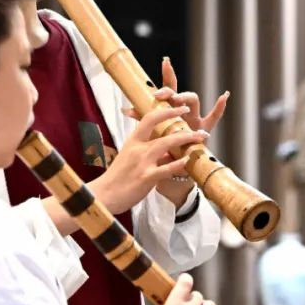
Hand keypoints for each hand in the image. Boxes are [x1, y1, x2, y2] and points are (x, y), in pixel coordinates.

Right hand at [94, 97, 206, 214]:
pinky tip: (187, 161)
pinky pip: (165, 169)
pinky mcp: (146, 178)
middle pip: (161, 129)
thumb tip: (168, 152)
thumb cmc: (118, 178)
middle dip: (181, 124)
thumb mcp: (131, 159)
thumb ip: (149, 153)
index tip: (180, 108)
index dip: (166, 111)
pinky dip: (177, 164)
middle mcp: (137, 148)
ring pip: (165, 144)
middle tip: (196, 123)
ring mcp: (142, 162)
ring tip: (199, 138)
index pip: (149, 119)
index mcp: (133, 141)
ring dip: (184, 139)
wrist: (104, 195)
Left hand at [153, 57, 229, 207]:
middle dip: (172, 90)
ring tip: (177, 101)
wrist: (172, 166)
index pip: (170, 87)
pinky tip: (224, 95)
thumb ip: (142, 118)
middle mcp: (183, 109)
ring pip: (193, 100)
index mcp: (170, 108)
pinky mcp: (203, 130)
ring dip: (185, 97)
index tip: (166, 62)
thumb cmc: (161, 146)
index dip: (168, 73)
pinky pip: (214, 117)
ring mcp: (194, 118)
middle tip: (162, 94)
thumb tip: (125, 108)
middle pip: (180, 91)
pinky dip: (220, 106)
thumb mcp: (151, 130)